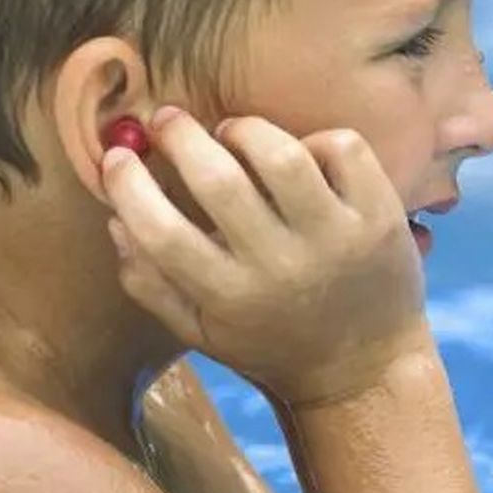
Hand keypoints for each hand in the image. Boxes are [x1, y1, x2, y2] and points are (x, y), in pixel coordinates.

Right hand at [99, 108, 430, 406]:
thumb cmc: (272, 345)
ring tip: (230, 131)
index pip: (162, 233)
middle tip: (166, 120)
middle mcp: (280, 265)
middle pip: (219, 181)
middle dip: (180, 137)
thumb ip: (150, 282)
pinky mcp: (378, 216)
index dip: (128, 186)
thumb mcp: (202, 331)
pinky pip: (343, 149)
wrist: (365, 372)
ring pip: (282, 156)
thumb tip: (113, 218)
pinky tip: (300, 152)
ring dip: (245, 129)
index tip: (117, 157)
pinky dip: (316, 138)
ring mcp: (335, 238)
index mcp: (229, 296)